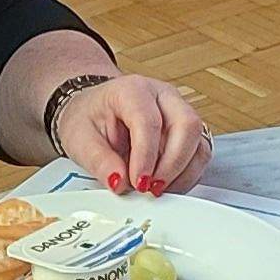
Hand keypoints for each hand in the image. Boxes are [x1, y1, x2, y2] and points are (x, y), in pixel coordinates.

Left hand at [53, 74, 210, 195]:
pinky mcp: (187, 132)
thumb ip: (98, 160)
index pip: (149, 121)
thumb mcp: (79, 139)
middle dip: (172, 164)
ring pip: (199, 142)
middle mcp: (163, 96)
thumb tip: (119, 182)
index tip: (138, 181)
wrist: (95, 111)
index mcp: (133, 90)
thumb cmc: (89, 117)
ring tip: (156, 189)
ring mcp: (179, 112)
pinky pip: (199, 155)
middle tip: (150, 188)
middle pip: (187, 125)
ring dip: (182, 173)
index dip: (146, 155)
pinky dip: (186, 175)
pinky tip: (165, 184)